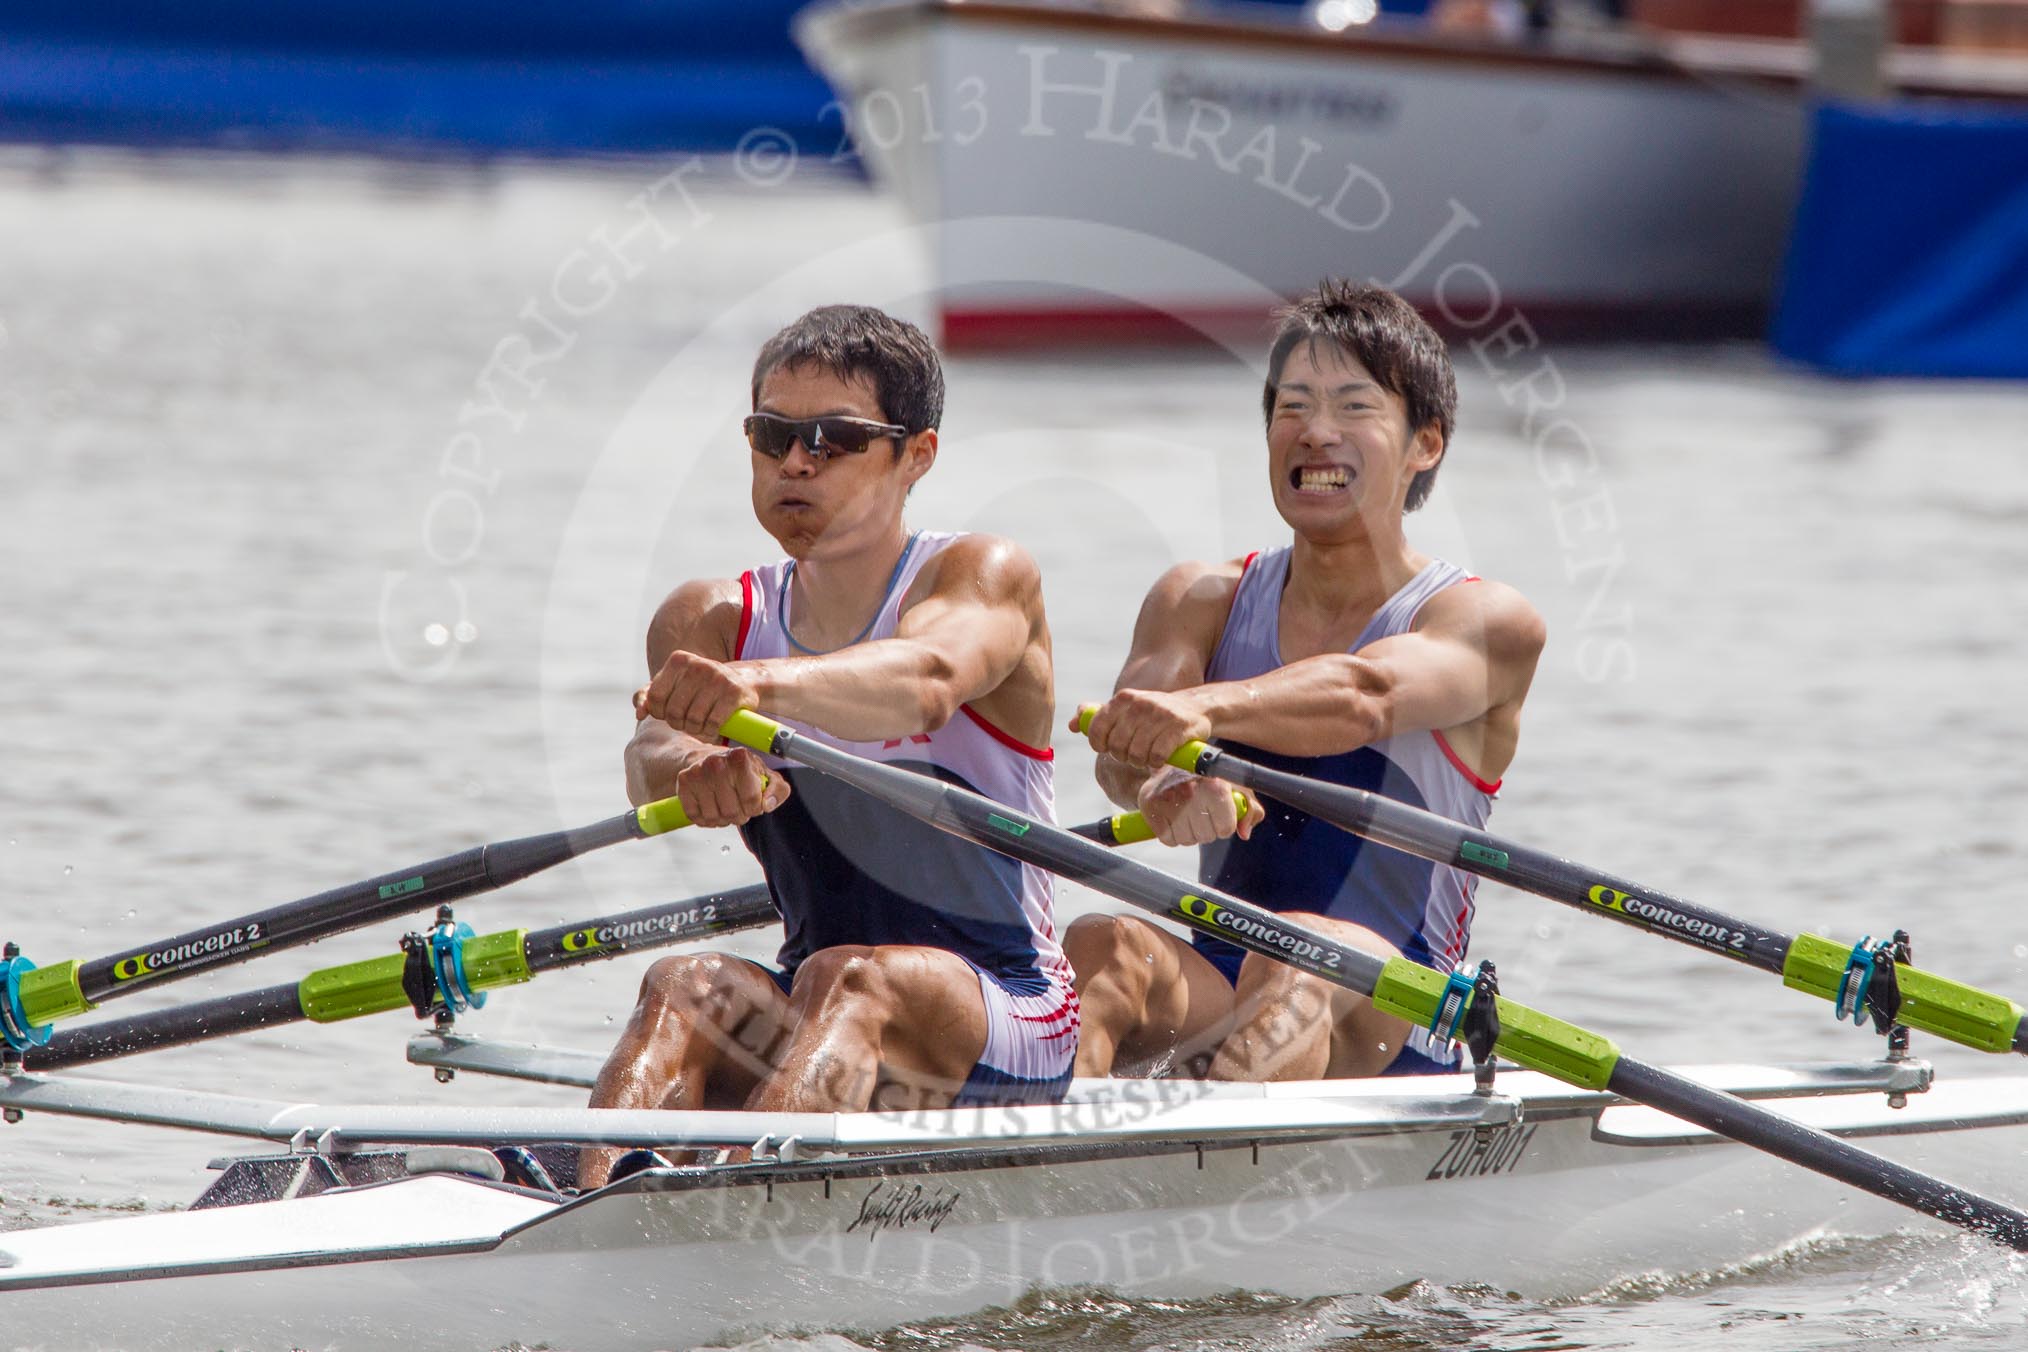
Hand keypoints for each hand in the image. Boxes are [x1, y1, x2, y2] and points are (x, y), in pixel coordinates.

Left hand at [636, 650, 763, 740]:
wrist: (741, 681)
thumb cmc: (699, 687)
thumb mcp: (672, 685)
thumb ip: (649, 696)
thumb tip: (639, 713)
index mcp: (678, 660)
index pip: (655, 697)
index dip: (659, 713)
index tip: (669, 714)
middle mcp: (698, 665)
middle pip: (674, 711)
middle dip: (679, 723)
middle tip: (687, 721)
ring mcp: (718, 678)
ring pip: (693, 720)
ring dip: (696, 729)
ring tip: (700, 724)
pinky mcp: (734, 692)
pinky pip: (713, 723)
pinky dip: (711, 730)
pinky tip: (713, 725)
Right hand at [674, 747, 788, 828]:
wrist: (705, 757)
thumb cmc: (737, 768)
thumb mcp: (765, 774)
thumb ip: (778, 790)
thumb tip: (767, 805)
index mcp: (740, 758)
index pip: (753, 801)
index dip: (755, 808)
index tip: (752, 802)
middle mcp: (716, 764)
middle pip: (732, 812)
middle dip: (739, 816)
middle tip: (738, 806)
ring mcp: (697, 773)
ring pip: (713, 818)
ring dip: (722, 819)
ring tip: (724, 806)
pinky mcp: (683, 783)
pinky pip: (695, 817)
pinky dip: (704, 819)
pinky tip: (710, 807)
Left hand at [1074, 688, 1212, 769]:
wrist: (1195, 707)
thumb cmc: (1154, 713)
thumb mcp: (1126, 708)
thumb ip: (1098, 716)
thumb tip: (1072, 725)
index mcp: (1123, 699)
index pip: (1096, 729)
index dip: (1101, 745)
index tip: (1109, 747)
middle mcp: (1140, 704)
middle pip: (1117, 747)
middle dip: (1124, 756)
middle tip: (1134, 753)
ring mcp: (1160, 715)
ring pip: (1137, 754)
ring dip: (1141, 761)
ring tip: (1148, 755)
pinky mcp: (1178, 729)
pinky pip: (1156, 757)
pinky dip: (1157, 762)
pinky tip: (1161, 757)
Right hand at [1136, 768, 1263, 846]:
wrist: (1177, 757)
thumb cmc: (1210, 776)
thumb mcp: (1236, 786)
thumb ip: (1249, 809)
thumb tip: (1244, 832)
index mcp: (1217, 789)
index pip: (1226, 830)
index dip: (1224, 825)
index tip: (1220, 814)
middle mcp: (1193, 793)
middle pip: (1206, 837)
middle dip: (1206, 829)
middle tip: (1201, 812)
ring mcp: (1169, 799)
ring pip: (1186, 840)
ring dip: (1189, 833)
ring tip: (1187, 814)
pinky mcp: (1150, 804)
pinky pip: (1167, 839)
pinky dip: (1171, 834)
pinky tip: (1174, 818)